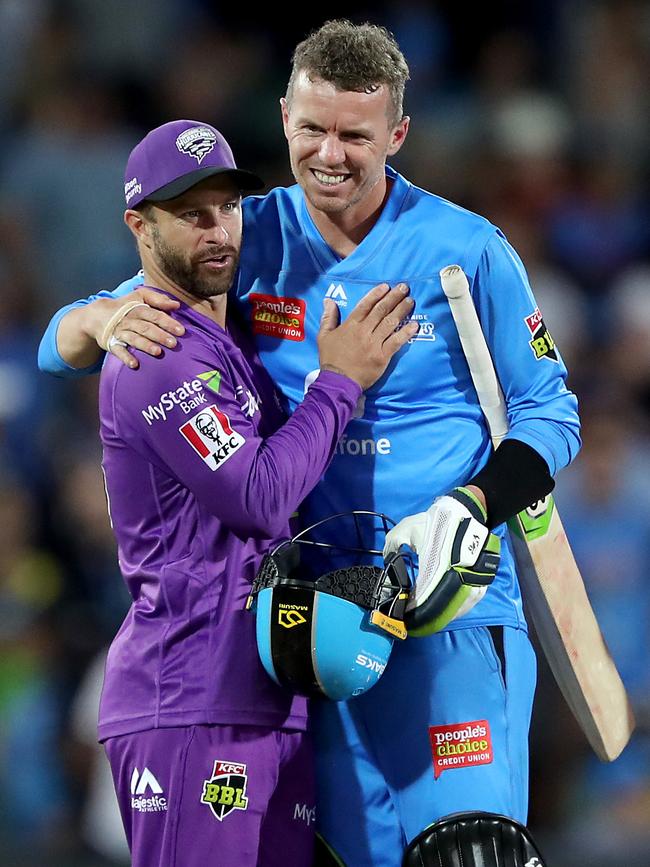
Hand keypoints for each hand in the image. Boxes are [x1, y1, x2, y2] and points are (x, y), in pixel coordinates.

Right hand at [84, 288, 184, 368]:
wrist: (97, 315)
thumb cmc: (126, 306)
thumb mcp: (140, 296)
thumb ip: (158, 299)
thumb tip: (176, 305)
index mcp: (137, 309)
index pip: (154, 315)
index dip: (167, 322)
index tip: (181, 331)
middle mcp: (128, 320)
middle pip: (145, 328)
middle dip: (159, 335)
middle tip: (173, 343)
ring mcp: (120, 332)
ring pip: (134, 339)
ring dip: (145, 345)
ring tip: (158, 352)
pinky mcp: (112, 343)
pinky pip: (118, 351)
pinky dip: (126, 358)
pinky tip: (134, 364)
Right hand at [317, 283, 417, 388]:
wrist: (338, 381)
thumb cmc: (331, 359)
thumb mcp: (323, 336)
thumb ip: (328, 317)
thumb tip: (328, 300)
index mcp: (351, 325)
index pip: (365, 305)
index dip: (377, 294)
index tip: (386, 286)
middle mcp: (364, 331)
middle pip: (381, 310)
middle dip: (394, 297)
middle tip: (404, 288)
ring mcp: (374, 343)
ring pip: (390, 323)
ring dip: (402, 310)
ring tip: (410, 301)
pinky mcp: (382, 356)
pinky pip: (396, 341)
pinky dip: (406, 333)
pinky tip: (414, 325)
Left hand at [383, 487, 499, 635]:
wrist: (466, 514)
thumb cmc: (436, 523)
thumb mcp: (407, 528)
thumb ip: (392, 543)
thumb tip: (388, 559)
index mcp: (436, 571)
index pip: (422, 600)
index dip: (411, 609)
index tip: (402, 613)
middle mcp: (456, 581)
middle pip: (440, 611)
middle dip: (426, 617)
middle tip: (414, 618)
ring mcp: (472, 585)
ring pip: (455, 611)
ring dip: (441, 615)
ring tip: (429, 615)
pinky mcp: (481, 584)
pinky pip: (467, 605)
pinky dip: (456, 610)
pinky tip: (446, 609)